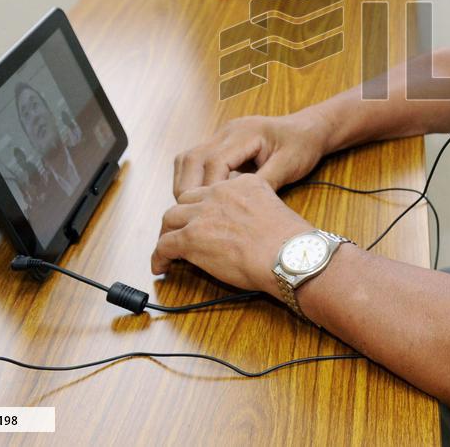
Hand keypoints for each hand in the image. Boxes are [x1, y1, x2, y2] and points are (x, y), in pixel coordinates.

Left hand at [151, 174, 313, 291]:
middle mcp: (220, 192)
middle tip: (181, 233)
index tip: (204, 219)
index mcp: (243, 183)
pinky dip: (159, 256)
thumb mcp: (275, 209)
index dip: (205, 206)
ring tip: (166, 249)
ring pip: (170, 218)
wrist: (288, 254)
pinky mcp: (191, 236)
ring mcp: (203, 213)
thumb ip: (257, 210)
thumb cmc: (290, 242)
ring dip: (167, 234)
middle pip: (187, 200)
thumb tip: (250, 229)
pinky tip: (160, 266)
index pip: (212, 190)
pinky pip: (164, 245)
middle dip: (181, 217)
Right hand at [173, 109, 330, 197]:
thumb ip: (265, 183)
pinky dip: (191, 179)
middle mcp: (228, 130)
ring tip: (190, 209)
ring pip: (188, 158)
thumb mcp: (288, 165)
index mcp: (245, 133)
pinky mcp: (221, 143)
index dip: (208, 188)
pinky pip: (195, 160)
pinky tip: (199, 198)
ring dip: (184, 183)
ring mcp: (222, 135)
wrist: (307, 129)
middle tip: (191, 215)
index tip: (209, 212)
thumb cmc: (301, 145)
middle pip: (192, 158)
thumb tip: (240, 207)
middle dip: (187, 188)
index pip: (214, 161)